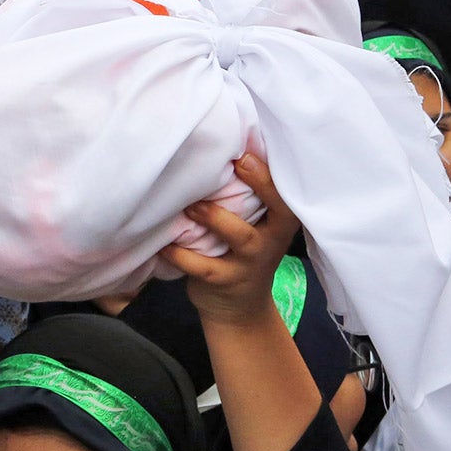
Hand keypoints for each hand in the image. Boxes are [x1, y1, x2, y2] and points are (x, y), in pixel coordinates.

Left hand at [162, 153, 300, 327]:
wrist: (240, 307)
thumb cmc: (241, 249)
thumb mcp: (253, 223)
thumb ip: (246, 193)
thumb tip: (223, 143)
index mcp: (280, 219)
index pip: (286, 190)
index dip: (271, 169)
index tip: (249, 147)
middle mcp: (272, 239)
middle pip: (280, 210)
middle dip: (261, 184)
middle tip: (236, 162)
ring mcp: (252, 262)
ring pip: (241, 237)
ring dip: (215, 217)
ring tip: (190, 205)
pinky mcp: (226, 281)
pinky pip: (204, 267)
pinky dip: (181, 255)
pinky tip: (163, 244)